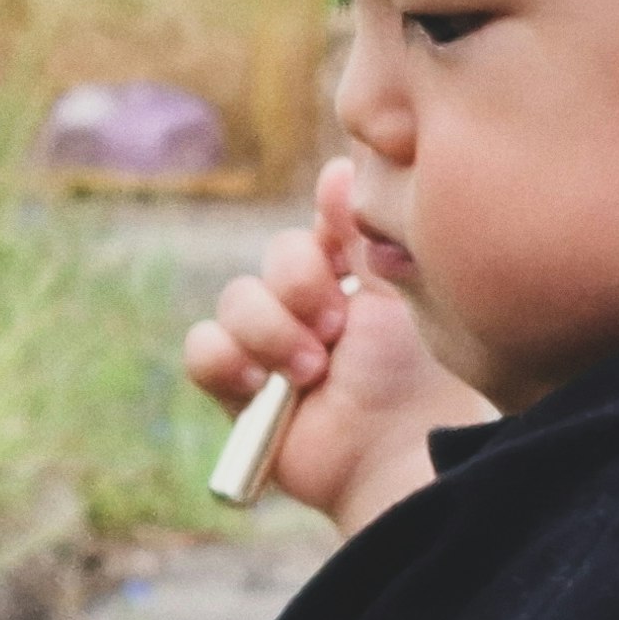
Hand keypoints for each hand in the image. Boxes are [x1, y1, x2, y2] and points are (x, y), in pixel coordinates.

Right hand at [182, 160, 487, 530]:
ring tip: (312, 371)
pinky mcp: (237, 389)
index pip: (317, 227)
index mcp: (356, 278)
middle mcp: (310, 306)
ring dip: (272, 331)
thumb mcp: (400, 292)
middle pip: (274, 256)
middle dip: (301, 285)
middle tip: (336, 326)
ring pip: (235, 299)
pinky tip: (260, 385)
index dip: (323, 236)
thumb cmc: (416, 380)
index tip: (344, 254)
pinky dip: (226, 359)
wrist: (396, 454)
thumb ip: (367, 233)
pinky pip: (202, 349)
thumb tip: (339, 165)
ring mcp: (269, 347)